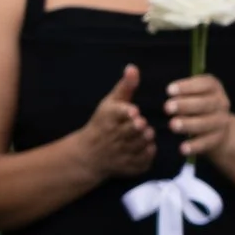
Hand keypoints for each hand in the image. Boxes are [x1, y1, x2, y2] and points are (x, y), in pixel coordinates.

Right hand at [79, 65, 155, 183]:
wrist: (88, 154)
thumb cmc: (102, 124)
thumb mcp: (109, 103)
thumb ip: (125, 86)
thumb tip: (133, 67)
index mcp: (108, 118)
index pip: (118, 114)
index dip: (128, 113)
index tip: (136, 112)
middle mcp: (112, 136)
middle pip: (131, 131)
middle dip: (139, 128)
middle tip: (142, 125)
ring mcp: (119, 154)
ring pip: (139, 146)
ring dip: (145, 140)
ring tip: (145, 135)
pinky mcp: (126, 167)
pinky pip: (142, 162)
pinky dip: (147, 155)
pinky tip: (145, 148)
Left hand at [168, 69, 234, 166]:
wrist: (218, 129)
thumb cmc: (195, 107)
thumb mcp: (191, 94)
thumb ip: (177, 91)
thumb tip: (154, 86)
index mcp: (213, 88)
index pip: (204, 84)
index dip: (187, 86)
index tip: (168, 90)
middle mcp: (220, 103)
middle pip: (206, 103)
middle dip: (186, 105)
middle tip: (167, 107)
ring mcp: (221, 122)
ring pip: (206, 123)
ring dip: (189, 124)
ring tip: (173, 125)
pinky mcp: (218, 139)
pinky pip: (206, 142)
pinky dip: (194, 146)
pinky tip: (182, 148)